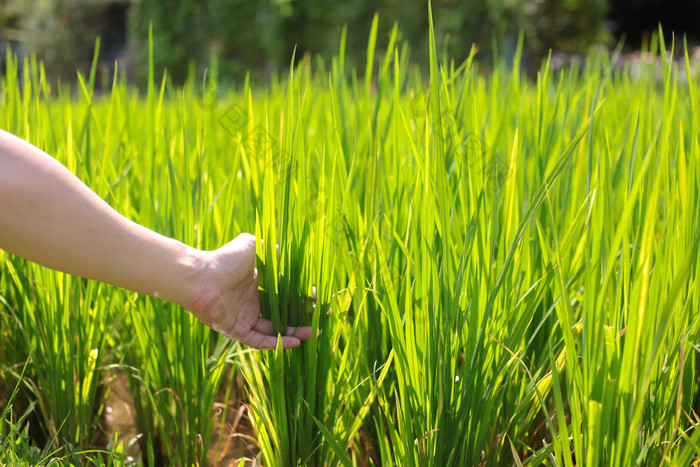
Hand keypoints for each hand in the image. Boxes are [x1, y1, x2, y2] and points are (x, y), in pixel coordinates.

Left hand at [186, 233, 312, 348]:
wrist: (199, 275)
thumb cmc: (224, 259)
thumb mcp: (252, 246)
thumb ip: (269, 248)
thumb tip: (286, 249)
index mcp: (255, 284)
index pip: (283, 294)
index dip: (301, 297)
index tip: (318, 298)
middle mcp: (250, 303)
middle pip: (282, 314)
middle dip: (302, 318)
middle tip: (321, 319)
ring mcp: (243, 318)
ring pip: (274, 330)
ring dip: (294, 333)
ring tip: (314, 333)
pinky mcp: (235, 330)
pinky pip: (259, 341)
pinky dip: (276, 343)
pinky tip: (295, 343)